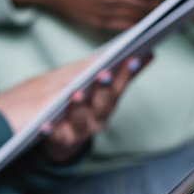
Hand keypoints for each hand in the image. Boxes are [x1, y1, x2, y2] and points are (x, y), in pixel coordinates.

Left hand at [0, 56, 149, 162]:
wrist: (62, 133)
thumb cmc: (86, 102)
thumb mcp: (102, 86)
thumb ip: (123, 73)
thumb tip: (149, 53)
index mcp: (109, 102)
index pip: (120, 85)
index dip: (127, 73)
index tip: (133, 58)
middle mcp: (99, 118)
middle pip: (104, 103)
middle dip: (105, 88)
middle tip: (104, 73)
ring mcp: (81, 130)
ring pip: (82, 119)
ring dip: (80, 107)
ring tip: (77, 94)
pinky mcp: (61, 139)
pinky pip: (56, 135)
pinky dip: (51, 130)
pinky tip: (45, 124)